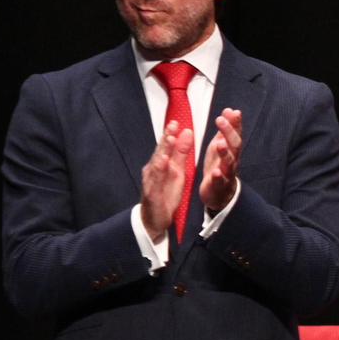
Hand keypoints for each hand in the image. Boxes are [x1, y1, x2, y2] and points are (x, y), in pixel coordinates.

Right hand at [139, 120, 193, 241]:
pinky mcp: (152, 192)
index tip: (178, 121)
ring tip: (170, 138)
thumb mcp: (178, 172)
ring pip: (157, 163)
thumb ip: (181, 153)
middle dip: (167, 138)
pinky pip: (156, 180)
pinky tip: (163, 162)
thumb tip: (187, 132)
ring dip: (163, 150)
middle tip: (173, 124)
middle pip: (160, 151)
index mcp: (162, 164)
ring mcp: (151, 181)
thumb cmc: (165, 193)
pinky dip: (159, 170)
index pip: (167, 147)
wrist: (154, 218)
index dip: (172, 134)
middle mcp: (154, 169)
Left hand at [199, 108, 242, 211]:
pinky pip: (220, 181)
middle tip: (220, 120)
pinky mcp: (219, 185)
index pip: (235, 133)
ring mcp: (227, 172)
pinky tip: (215, 172)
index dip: (234, 123)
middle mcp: (233, 159)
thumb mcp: (221, 145)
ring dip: (225, 153)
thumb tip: (231, 110)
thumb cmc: (219, 166)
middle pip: (234, 145)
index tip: (230, 110)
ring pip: (229, 162)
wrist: (220, 193)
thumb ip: (226, 130)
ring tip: (219, 144)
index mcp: (231, 149)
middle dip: (228, 132)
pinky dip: (218, 177)